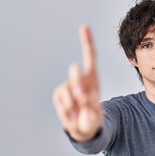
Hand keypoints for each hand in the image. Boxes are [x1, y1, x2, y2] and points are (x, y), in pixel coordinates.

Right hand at [53, 25, 102, 141]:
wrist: (84, 128)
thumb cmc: (92, 117)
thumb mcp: (95, 112)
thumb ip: (89, 104)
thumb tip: (79, 97)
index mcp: (93, 79)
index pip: (90, 57)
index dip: (87, 42)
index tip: (84, 27)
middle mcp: (80, 79)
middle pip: (75, 70)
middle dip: (78, 82)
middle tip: (83, 98)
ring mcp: (68, 86)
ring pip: (67, 89)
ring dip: (73, 104)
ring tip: (79, 112)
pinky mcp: (58, 94)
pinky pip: (60, 99)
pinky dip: (66, 110)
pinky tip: (72, 114)